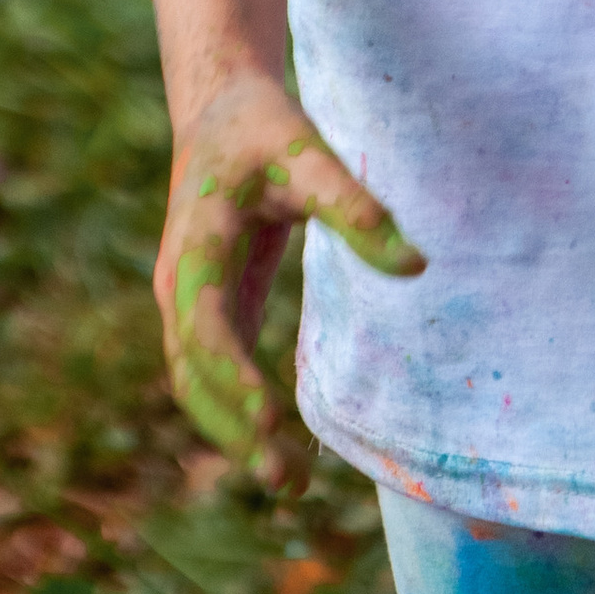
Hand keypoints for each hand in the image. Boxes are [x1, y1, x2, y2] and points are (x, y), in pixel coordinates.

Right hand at [155, 70, 423, 486]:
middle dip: (234, 428)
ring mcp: (187, 300)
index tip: (271, 417)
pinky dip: (239, 411)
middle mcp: (178, 283)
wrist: (218, 111)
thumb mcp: (308, 154)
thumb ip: (357, 209)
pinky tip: (281, 443)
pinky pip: (215, 372)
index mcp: (194, 246)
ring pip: (196, 382)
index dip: (233, 375)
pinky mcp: (210, 307)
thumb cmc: (263, 129)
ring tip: (291, 482)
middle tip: (287, 477)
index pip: (204, 324)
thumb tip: (417, 267)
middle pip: (193, 371)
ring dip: (234, 433)